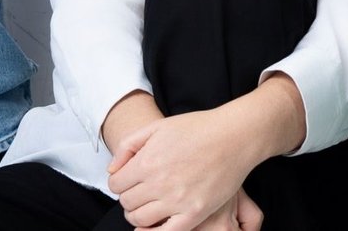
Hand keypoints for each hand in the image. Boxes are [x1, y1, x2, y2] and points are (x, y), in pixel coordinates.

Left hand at [108, 109, 255, 230]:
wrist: (235, 135)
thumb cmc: (198, 128)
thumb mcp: (159, 126)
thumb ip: (129, 144)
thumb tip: (112, 170)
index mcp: (148, 161)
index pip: (116, 185)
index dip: (120, 182)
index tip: (129, 179)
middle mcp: (159, 183)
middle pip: (127, 203)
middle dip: (129, 197)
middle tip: (141, 190)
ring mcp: (177, 200)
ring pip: (139, 221)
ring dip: (138, 215)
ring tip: (148, 204)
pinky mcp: (194, 213)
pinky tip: (152, 227)